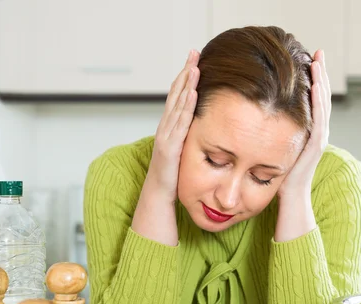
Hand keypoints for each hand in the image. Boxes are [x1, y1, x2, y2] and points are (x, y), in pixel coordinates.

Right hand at [147, 50, 200, 202]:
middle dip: (185, 73)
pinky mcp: (169, 147)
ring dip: (186, 85)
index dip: (185, 77)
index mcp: (170, 126)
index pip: (178, 96)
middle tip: (194, 53)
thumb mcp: (183, 149)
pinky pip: (179, 124)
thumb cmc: (173, 173)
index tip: (194, 60)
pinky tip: (192, 93)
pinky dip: (186, 107)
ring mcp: (166, 136)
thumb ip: (188, 135)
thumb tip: (201, 124)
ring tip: (194, 67)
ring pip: (177, 106)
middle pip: (176, 94)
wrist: (159, 194)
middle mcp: (165, 127)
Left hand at [278, 49, 330, 199]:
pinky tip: (316, 85)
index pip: (313, 100)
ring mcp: (319, 138)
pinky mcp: (316, 144)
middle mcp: (317, 132)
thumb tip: (258, 119)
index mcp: (309, 131)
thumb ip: (274, 133)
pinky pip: (319, 117)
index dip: (313, 80)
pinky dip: (319, 100)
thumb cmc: (280, 177)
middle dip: (320, 74)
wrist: (291, 198)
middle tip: (318, 53)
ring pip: (323, 104)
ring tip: (318, 62)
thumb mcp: (276, 148)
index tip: (308, 60)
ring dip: (322, 82)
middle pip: (321, 97)